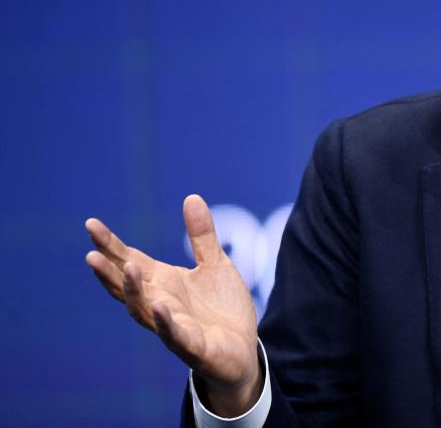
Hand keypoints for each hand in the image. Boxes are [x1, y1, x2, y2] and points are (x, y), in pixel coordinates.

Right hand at [85, 194, 261, 415]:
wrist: (243, 349)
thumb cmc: (222, 309)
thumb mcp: (215, 264)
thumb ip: (201, 235)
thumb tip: (192, 197)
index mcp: (163, 282)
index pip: (130, 260)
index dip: (111, 244)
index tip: (91, 224)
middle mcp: (159, 303)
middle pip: (127, 286)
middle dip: (109, 271)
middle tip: (92, 253)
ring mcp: (172, 326)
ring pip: (144, 310)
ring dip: (134, 291)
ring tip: (127, 267)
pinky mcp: (192, 346)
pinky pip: (174, 334)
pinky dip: (165, 321)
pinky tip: (158, 306)